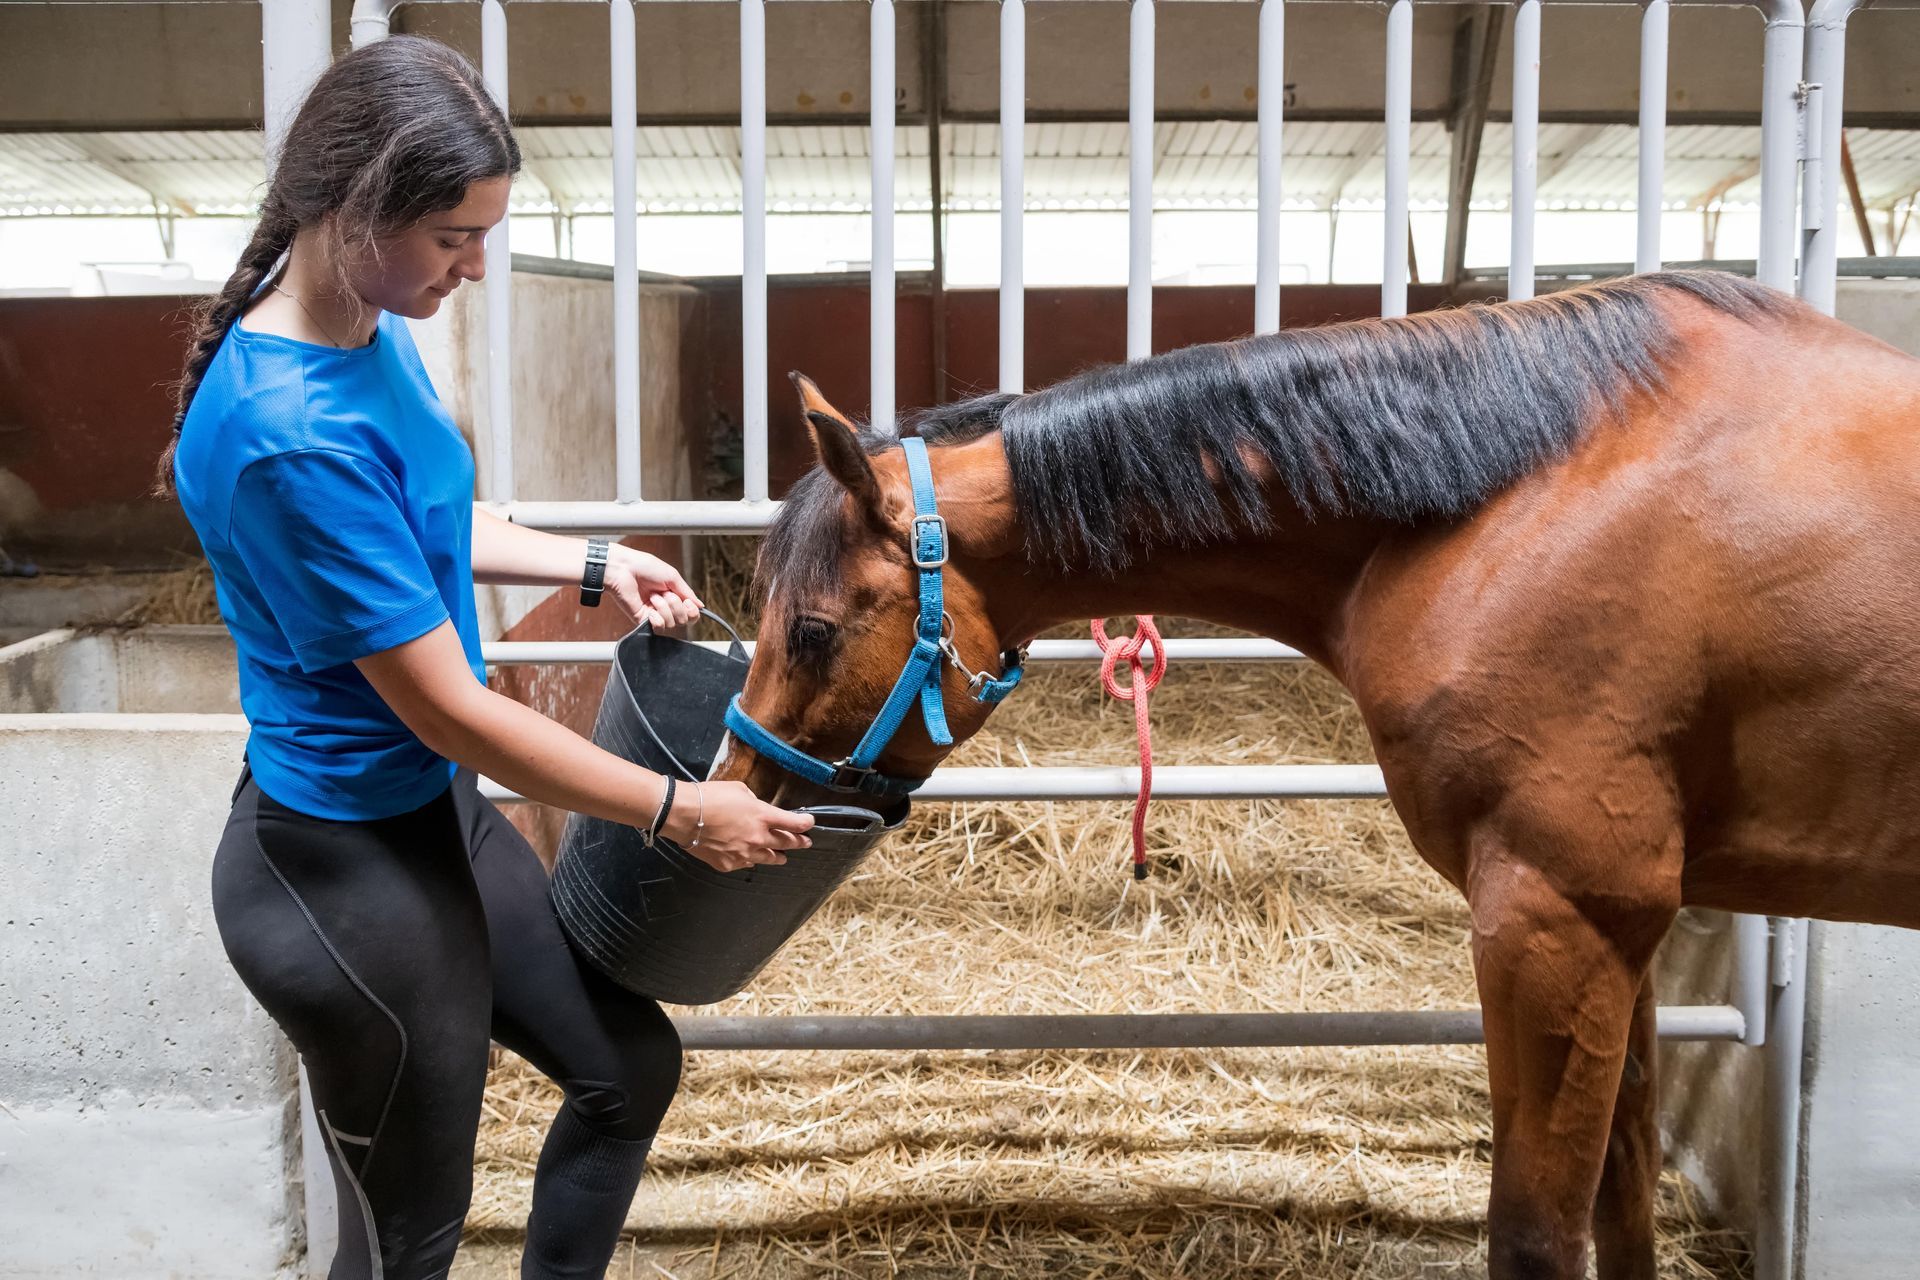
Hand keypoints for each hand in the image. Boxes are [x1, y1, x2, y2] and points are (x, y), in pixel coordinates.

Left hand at [604, 545, 701, 628]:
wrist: (624, 568)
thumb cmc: (645, 566)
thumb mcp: (672, 576)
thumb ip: (687, 593)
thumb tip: (701, 606)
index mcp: (674, 596)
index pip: (691, 614)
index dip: (692, 611)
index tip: (687, 602)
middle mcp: (665, 607)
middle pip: (684, 621)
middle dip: (677, 606)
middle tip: (666, 594)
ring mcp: (654, 615)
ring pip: (672, 624)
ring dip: (665, 608)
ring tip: (653, 596)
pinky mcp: (643, 620)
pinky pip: (658, 627)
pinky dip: (657, 617)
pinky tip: (650, 606)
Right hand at [662, 780, 814, 872]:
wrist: (684, 816)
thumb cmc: (709, 797)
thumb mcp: (738, 789)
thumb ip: (753, 801)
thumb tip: (756, 809)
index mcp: (762, 816)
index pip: (793, 823)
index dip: (805, 823)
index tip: (810, 823)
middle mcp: (757, 838)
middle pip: (786, 844)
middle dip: (799, 843)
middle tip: (806, 843)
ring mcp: (744, 854)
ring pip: (769, 859)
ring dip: (778, 857)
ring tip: (783, 858)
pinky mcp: (728, 864)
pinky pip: (745, 864)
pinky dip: (749, 860)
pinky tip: (750, 859)